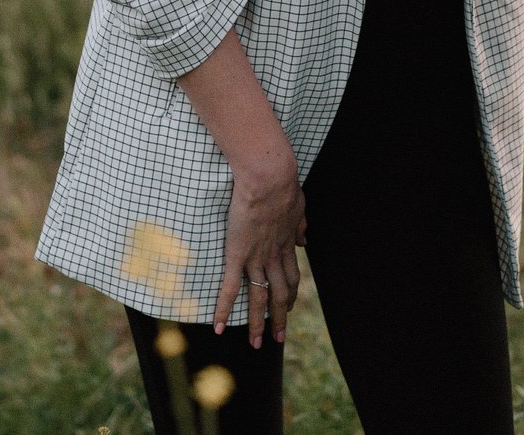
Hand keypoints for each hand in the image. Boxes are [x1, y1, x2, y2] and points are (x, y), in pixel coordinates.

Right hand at [213, 152, 304, 346]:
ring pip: (258, 298)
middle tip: (278, 338)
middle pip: (279, 295)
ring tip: (255, 344)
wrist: (269, 179)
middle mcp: (274, 257)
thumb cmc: (283, 185)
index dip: (291, 296)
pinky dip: (223, 310)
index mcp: (287, 245)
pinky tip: (218, 327)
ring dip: (257, 323)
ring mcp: (256, 258)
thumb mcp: (299, 206)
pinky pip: (229, 288)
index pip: (292, 278)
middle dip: (279, 318)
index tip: (289, 307)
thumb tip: (305, 240)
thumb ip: (300, 225)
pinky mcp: (237, 255)